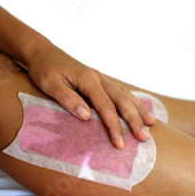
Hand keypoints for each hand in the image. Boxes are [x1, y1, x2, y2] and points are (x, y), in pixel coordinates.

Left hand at [26, 43, 154, 148]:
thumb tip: (87, 116)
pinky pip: (120, 92)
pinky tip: (139, 110)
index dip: (114, 126)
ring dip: (139, 111)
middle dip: (134, 120)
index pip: (106, 107)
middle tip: (144, 138)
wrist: (43, 52)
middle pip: (122, 101)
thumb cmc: (44, 70)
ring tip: (151, 125)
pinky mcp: (99, 81)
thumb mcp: (50, 85)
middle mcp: (99, 78)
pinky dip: (132, 102)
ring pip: (125, 95)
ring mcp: (101, 79)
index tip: (120, 143)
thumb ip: (68, 99)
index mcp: (88, 80)